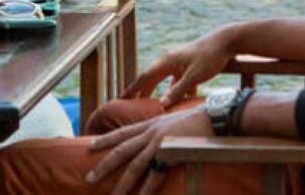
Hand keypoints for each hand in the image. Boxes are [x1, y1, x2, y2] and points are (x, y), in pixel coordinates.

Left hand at [87, 106, 212, 194]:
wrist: (216, 117)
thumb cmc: (199, 119)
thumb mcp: (174, 121)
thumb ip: (162, 130)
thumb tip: (157, 140)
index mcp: (151, 124)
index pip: (122, 132)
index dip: (105, 139)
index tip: (90, 146)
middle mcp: (151, 132)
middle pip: (121, 150)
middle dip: (104, 164)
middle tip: (89, 177)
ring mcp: (160, 143)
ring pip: (134, 166)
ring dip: (122, 183)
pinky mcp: (171, 154)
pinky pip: (155, 176)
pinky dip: (147, 189)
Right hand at [122, 29, 233, 106]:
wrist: (226, 41)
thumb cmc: (210, 57)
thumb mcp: (194, 76)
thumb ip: (178, 91)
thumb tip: (161, 105)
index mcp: (167, 61)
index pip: (144, 78)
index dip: (132, 90)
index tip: (120, 99)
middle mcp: (169, 61)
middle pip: (151, 79)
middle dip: (141, 92)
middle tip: (128, 105)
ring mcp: (179, 63)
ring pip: (164, 81)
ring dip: (157, 92)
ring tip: (149, 105)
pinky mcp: (189, 66)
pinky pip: (177, 81)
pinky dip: (174, 91)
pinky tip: (177, 102)